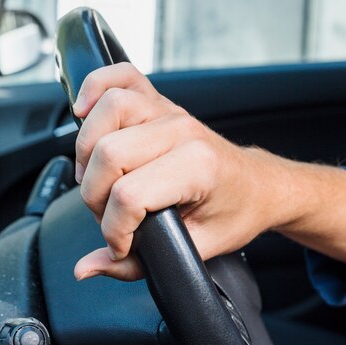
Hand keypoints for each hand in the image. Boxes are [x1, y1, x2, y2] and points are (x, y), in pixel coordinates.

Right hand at [72, 63, 285, 280]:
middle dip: (96, 196)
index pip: (129, 195)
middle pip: (109, 154)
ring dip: (87, 149)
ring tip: (97, 177)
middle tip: (111, 216)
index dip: (114, 230)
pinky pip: (121, 77)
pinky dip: (96, 87)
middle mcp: (182, 132)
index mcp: (198, 167)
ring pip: (108, 111)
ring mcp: (171, 113)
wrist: (260, 186)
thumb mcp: (197, 249)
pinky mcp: (162, 103)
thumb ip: (137, 264)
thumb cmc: (236, 213)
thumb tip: (87, 267)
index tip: (123, 244)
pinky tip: (85, 111)